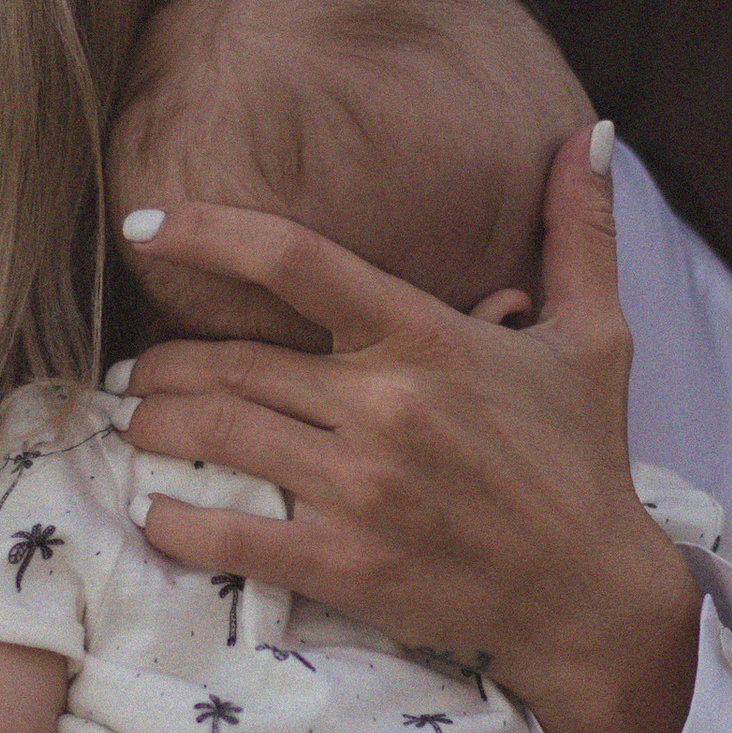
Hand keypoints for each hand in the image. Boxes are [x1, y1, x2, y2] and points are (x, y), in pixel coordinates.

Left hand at [118, 125, 698, 732]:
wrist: (594, 598)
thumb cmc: (585, 463)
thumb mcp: (594, 339)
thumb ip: (580, 232)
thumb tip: (592, 134)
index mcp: (427, 338)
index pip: (295, 261)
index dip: (207, 233)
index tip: (146, 226)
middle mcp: (385, 405)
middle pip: (230, 363)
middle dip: (163, 366)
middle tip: (137, 372)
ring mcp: (361, 488)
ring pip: (216, 435)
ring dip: (156, 429)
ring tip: (139, 427)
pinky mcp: (347, 564)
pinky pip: (229, 533)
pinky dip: (176, 522)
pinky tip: (157, 514)